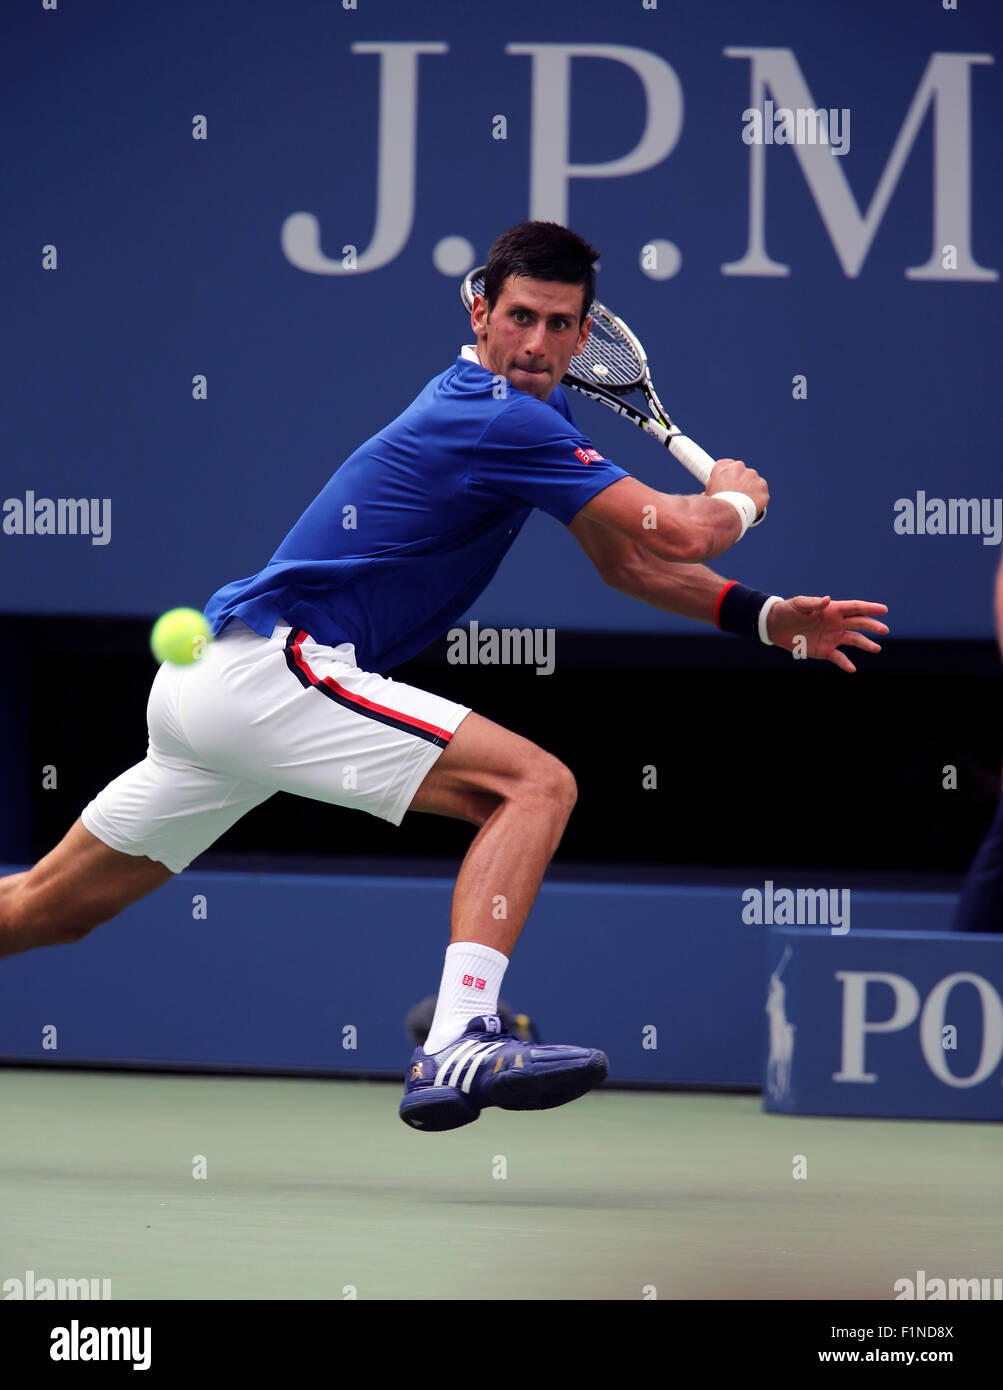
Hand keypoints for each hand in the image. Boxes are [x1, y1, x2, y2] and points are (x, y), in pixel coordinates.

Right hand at [707, 458, 768, 519]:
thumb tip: (707, 494)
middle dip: (740, 482)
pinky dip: (759, 498)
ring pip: (753, 481)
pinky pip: (762, 491)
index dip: (728, 476)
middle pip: (742, 472)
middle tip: (736, 495)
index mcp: (723, 466)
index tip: (727, 483)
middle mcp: (739, 466)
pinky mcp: (762, 486)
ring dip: (750, 489)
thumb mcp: (706, 493)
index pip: (727, 465)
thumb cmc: (714, 505)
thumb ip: (711, 488)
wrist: (728, 513)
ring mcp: (752, 476)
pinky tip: (752, 505)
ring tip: (744, 503)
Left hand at [767, 595, 888, 673]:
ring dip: (865, 644)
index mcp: (833, 610)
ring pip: (853, 640)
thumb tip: (828, 599)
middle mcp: (837, 623)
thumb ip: (813, 603)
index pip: (855, 608)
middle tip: (884, 630)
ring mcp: (832, 637)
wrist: (776, 626)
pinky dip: (845, 663)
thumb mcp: (799, 604)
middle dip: (872, 626)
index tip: (883, 609)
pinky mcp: (825, 650)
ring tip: (876, 649)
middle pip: (859, 624)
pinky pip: (838, 658)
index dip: (870, 608)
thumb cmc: (788, 611)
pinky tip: (852, 669)